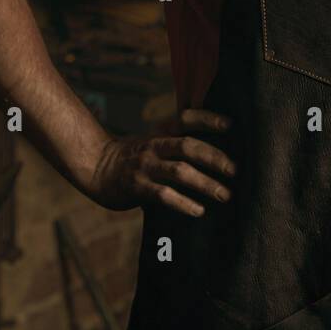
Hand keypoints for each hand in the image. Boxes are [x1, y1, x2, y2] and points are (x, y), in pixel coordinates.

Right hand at [88, 108, 235, 215]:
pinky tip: (199, 211)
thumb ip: (176, 144)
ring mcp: (145, 166)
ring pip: (180, 172)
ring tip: (225, 195)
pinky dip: (183, 203)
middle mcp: (154, 146)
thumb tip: (215, 154)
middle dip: (215, 158)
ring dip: (206, 184)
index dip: (208, 119)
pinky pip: (163, 195)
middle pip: (188, 146)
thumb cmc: (133, 157)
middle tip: (235, 170)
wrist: (95, 167)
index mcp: (160, 132)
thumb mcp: (153, 142)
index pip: (186, 118)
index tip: (230, 125)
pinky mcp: (136, 187)